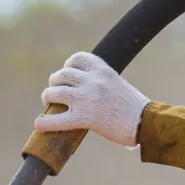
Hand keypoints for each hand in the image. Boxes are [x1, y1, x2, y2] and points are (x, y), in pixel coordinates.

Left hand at [34, 51, 148, 146]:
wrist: (146, 122)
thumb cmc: (134, 107)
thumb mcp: (117, 83)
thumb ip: (100, 81)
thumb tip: (81, 86)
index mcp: (102, 69)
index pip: (76, 59)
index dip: (68, 65)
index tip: (67, 73)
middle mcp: (92, 80)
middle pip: (61, 75)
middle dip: (55, 82)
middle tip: (55, 92)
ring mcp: (87, 98)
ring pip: (54, 93)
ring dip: (48, 97)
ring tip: (48, 103)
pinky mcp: (84, 118)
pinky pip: (57, 119)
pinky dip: (45, 122)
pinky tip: (39, 124)